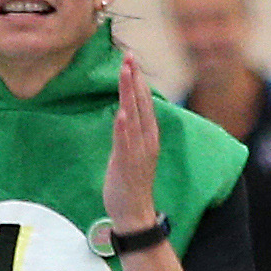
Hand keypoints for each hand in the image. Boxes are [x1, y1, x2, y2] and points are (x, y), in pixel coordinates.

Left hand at [103, 49, 161, 237]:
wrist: (135, 213)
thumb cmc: (131, 183)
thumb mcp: (131, 152)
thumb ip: (129, 132)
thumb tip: (124, 114)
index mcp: (148, 136)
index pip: (143, 102)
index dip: (137, 81)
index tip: (131, 61)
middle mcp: (146, 140)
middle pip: (140, 103)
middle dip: (134, 79)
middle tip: (129, 56)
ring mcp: (138, 151)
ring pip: (134, 116)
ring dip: (130, 94)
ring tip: (126, 73)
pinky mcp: (128, 164)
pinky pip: (126, 142)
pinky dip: (124, 126)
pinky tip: (122, 111)